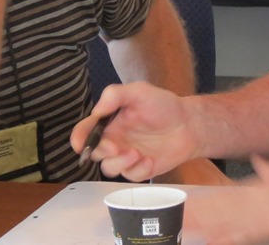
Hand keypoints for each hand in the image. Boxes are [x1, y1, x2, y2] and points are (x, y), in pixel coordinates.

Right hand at [69, 82, 199, 180]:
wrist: (189, 124)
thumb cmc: (163, 105)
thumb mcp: (139, 92)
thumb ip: (115, 95)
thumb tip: (97, 111)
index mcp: (110, 122)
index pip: (86, 131)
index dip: (79, 138)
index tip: (80, 143)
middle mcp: (115, 140)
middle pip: (94, 153)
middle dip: (100, 151)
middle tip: (115, 146)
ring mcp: (126, 156)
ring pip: (109, 168)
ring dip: (119, 163)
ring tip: (136, 153)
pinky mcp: (140, 169)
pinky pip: (131, 176)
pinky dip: (138, 169)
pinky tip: (150, 159)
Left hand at [184, 156, 268, 244]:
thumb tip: (258, 160)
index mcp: (255, 188)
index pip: (221, 196)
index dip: (200, 202)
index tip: (180, 205)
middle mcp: (255, 198)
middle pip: (217, 209)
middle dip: (194, 215)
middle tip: (169, 220)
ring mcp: (262, 211)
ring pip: (226, 220)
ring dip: (204, 226)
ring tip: (182, 230)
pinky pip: (246, 233)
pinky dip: (228, 238)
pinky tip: (213, 242)